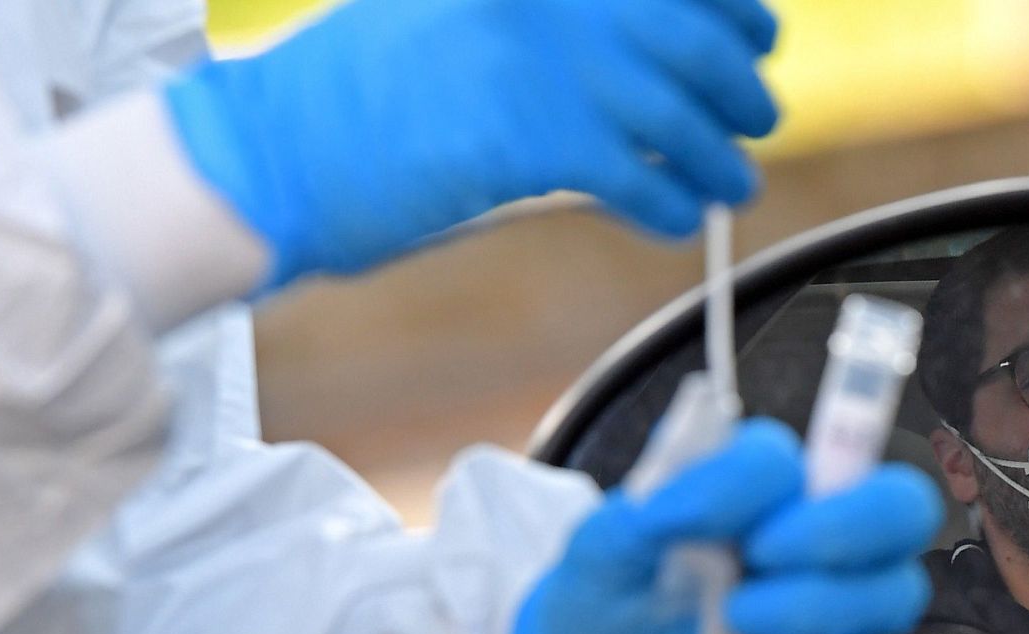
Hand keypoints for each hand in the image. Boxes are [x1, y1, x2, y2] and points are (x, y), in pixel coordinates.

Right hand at [164, 0, 779, 286]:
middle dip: (738, 80)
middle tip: (754, 115)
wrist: (273, 146)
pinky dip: (669, 201)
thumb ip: (545, 17)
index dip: (730, 5)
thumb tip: (642, 42)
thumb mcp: (451, 10)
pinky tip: (673, 217)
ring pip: (677, 106)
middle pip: (689, 30)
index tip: (755, 35)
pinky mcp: (529, 134)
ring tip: (730, 181)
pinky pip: (639, 173)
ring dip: (718, 151)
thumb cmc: (356, 91)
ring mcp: (538, 55)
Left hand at [510, 420, 940, 633]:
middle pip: (900, 505)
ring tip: (734, 621)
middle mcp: (813, 534)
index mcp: (761, 484)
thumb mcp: (596, 550)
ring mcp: (832, 608)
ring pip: (892, 592)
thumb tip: (684, 500)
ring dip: (813, 606)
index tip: (678, 517)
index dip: (752, 478)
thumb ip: (644, 507)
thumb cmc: (603, 604)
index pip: (801, 448)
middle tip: (763, 553)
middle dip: (840, 527)